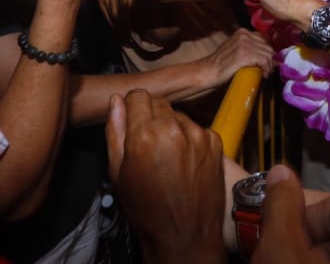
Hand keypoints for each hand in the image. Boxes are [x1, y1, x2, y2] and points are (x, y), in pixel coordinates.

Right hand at [106, 90, 226, 263]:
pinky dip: (191, 138)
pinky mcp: (215, 141)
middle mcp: (173, 128)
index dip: (133, 107)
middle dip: (152, 116)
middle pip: (160, 102)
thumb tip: (115, 101)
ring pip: (179, 115)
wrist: (184, 235)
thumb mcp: (119, 172)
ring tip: (169, 155)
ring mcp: (197, 134)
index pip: (138, 95)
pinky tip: (186, 160)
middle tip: (149, 142)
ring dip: (172, 127)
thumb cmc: (147, 208)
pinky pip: (197, 128)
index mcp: (144, 134)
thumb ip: (115, 131)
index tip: (133, 119)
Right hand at [199, 28, 273, 85]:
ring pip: (268, 54)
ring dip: (268, 66)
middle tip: (266, 70)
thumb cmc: (222, 64)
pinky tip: (263, 75)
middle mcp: (244, 35)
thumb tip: (268, 54)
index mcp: (242, 32)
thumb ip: (249, 47)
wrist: (209, 71)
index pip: (264, 39)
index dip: (267, 51)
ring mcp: (244, 44)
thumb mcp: (236, 49)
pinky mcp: (244, 55)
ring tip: (264, 73)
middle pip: (268, 47)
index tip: (267, 62)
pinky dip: (266, 69)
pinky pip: (264, 61)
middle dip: (270, 60)